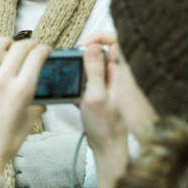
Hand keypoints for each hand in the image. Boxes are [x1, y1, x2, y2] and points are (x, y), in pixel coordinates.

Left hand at [0, 37, 49, 172]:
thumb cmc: (4, 145)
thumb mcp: (28, 124)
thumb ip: (36, 107)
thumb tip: (40, 100)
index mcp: (22, 90)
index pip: (36, 57)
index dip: (42, 49)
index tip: (43, 49)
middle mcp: (2, 81)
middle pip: (18, 48)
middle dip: (27, 43)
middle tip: (28, 46)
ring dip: (3, 42)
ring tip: (6, 44)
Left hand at [14, 131, 85, 187]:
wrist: (81, 162)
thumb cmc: (67, 146)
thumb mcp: (49, 137)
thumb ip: (34, 140)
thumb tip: (26, 143)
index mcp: (28, 149)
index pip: (13, 151)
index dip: (20, 153)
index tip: (25, 154)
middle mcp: (26, 163)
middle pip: (13, 166)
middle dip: (19, 165)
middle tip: (28, 165)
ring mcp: (31, 178)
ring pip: (17, 181)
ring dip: (22, 178)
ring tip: (31, 176)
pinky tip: (38, 185)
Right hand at [79, 33, 128, 187]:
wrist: (108, 150)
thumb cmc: (104, 126)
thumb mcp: (95, 95)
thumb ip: (95, 70)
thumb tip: (93, 47)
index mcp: (119, 73)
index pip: (115, 40)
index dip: (98, 38)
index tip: (83, 47)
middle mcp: (116, 76)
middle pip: (101, 52)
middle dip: (84, 54)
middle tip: (71, 63)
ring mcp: (108, 85)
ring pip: (92, 67)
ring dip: (79, 70)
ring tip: (68, 79)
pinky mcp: (100, 95)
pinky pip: (87, 82)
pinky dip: (77, 84)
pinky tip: (70, 94)